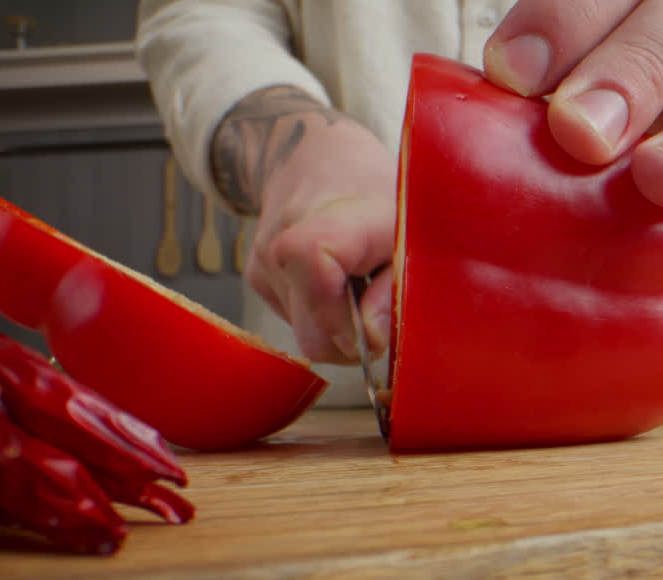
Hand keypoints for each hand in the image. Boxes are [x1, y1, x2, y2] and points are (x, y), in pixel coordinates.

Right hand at [244, 191, 393, 363]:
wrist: (318, 156)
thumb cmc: (374, 191)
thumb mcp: (406, 231)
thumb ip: (395, 287)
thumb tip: (372, 341)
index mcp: (327, 223)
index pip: (318, 275)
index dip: (350, 320)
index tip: (377, 327)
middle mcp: (282, 245)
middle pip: (312, 334)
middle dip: (352, 341)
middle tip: (379, 316)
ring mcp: (263, 264)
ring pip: (306, 334)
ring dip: (339, 325)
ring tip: (359, 283)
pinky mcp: (257, 279)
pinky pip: (295, 320)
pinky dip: (321, 314)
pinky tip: (336, 282)